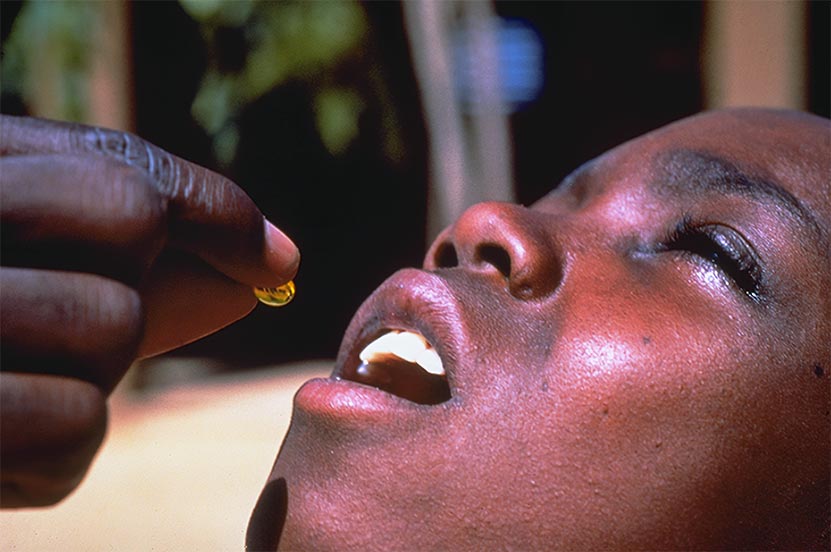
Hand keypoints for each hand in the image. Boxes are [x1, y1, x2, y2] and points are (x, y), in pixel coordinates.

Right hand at [0, 115, 299, 506]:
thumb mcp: (27, 261)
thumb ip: (143, 257)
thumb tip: (272, 266)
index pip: (121, 169)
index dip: (216, 211)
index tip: (275, 260)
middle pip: (128, 232)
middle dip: (126, 286)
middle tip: (56, 316)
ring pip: (110, 331)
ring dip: (86, 373)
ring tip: (9, 377)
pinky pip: (73, 429)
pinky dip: (53, 452)